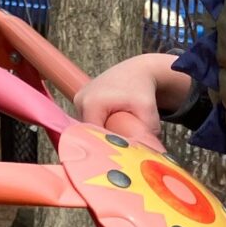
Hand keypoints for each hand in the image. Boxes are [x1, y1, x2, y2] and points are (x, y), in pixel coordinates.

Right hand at [73, 54, 192, 149]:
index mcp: (91, 103)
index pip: (93, 137)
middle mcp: (80, 100)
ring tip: (118, 131)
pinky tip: (112, 124)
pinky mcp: (80, 100)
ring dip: (102, 133)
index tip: (120, 154)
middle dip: (104, 141)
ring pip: (88, 128)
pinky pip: (88, 121)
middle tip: (121, 146)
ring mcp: (77, 100)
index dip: (106, 148)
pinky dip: (100, 125)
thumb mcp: (148, 113)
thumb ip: (145, 135)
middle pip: (89, 134)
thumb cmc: (143, 90)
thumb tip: (142, 155)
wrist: (137, 71)